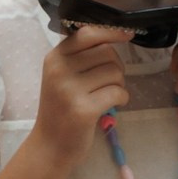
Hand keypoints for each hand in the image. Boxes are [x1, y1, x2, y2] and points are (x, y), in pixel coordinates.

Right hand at [33, 25, 129, 163]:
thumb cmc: (60, 109)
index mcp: (54, 58)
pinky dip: (122, 98)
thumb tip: (114, 35)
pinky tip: (114, 106)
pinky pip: (117, 92)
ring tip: (107, 96)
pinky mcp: (83, 109)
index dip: (112, 32)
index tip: (127, 35)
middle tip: (109, 83)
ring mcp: (70, 90)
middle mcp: (59, 70)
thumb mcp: (60, 77)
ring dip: (119, 84)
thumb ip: (80, 56)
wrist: (49, 146)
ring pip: (115, 72)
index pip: (87, 34)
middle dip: (116, 67)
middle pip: (107, 53)